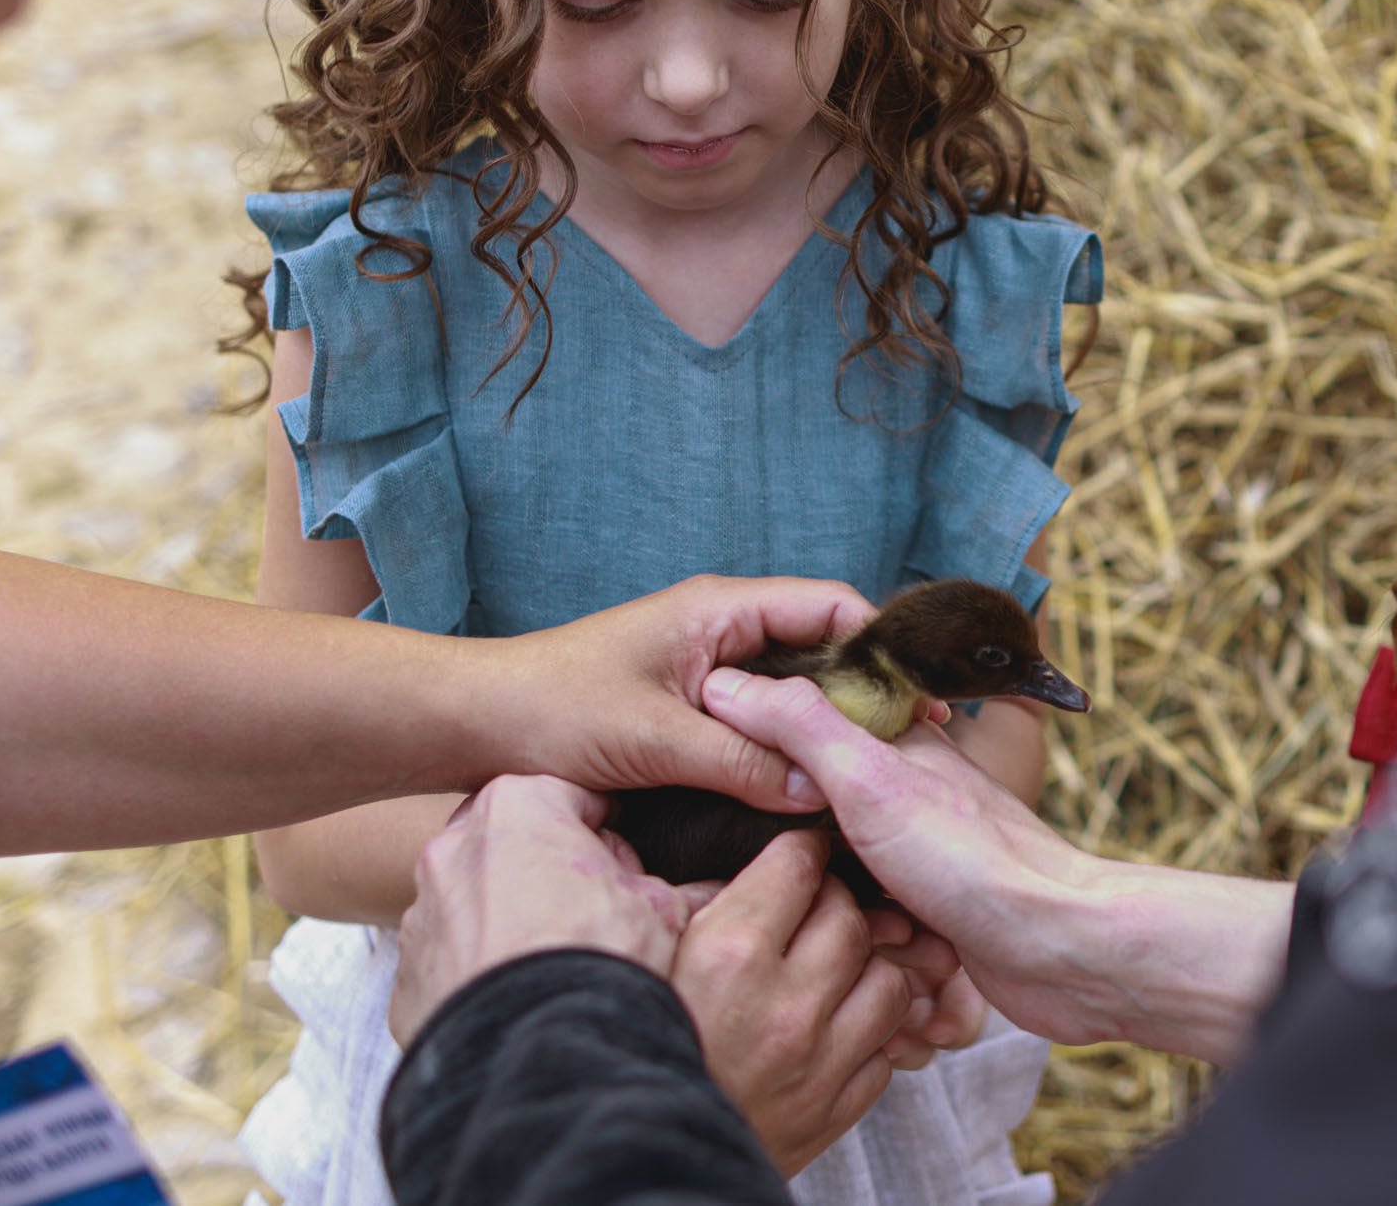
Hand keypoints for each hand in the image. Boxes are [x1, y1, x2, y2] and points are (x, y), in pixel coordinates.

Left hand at [389, 776, 691, 1044]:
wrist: (539, 1057)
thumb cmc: (602, 963)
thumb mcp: (662, 911)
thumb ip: (676, 891)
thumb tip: (708, 893)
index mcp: (519, 805)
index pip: (576, 801)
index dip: (611, 839)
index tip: (628, 874)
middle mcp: (454, 847)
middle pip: (517, 849)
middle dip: (552, 878)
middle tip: (595, 923)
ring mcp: (422, 914)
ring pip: (477, 908)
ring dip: (510, 928)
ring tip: (556, 972)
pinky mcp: (406, 978)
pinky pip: (450, 966)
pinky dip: (479, 978)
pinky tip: (518, 1004)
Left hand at [495, 576, 878, 814]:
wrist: (474, 723)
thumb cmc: (550, 711)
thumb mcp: (653, 741)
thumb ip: (741, 762)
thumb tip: (822, 791)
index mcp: (719, 608)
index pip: (832, 606)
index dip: (885, 648)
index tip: (922, 701)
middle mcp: (722, 628)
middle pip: (824, 648)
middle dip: (869, 693)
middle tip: (916, 749)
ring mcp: (709, 666)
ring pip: (796, 689)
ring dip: (831, 725)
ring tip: (880, 774)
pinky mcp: (694, 705)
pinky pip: (763, 719)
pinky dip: (792, 746)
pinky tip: (814, 788)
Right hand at [670, 832, 913, 1175]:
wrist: (640, 1155)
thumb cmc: (634, 1048)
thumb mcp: (649, 961)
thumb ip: (697, 907)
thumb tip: (745, 871)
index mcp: (730, 954)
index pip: (798, 867)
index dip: (802, 850)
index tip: (802, 851)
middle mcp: (785, 1005)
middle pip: (850, 918)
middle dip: (835, 901)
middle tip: (815, 905)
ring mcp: (816, 1063)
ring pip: (887, 982)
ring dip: (865, 966)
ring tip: (834, 966)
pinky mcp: (830, 1111)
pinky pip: (882, 1052)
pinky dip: (865, 1033)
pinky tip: (831, 1026)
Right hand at [704, 670, 1295, 1062]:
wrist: (1060, 949)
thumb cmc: (973, 857)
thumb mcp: (868, 776)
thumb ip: (799, 726)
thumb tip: (725, 681)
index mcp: (895, 741)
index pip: (806, 721)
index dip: (760, 741)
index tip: (716, 765)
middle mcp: (908, 790)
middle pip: (815, 803)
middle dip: (790, 842)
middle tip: (763, 867)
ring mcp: (920, 853)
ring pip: (841, 871)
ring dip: (830, 905)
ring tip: (825, 922)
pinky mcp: (931, 910)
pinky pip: (873, 922)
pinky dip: (863, 940)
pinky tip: (857, 953)